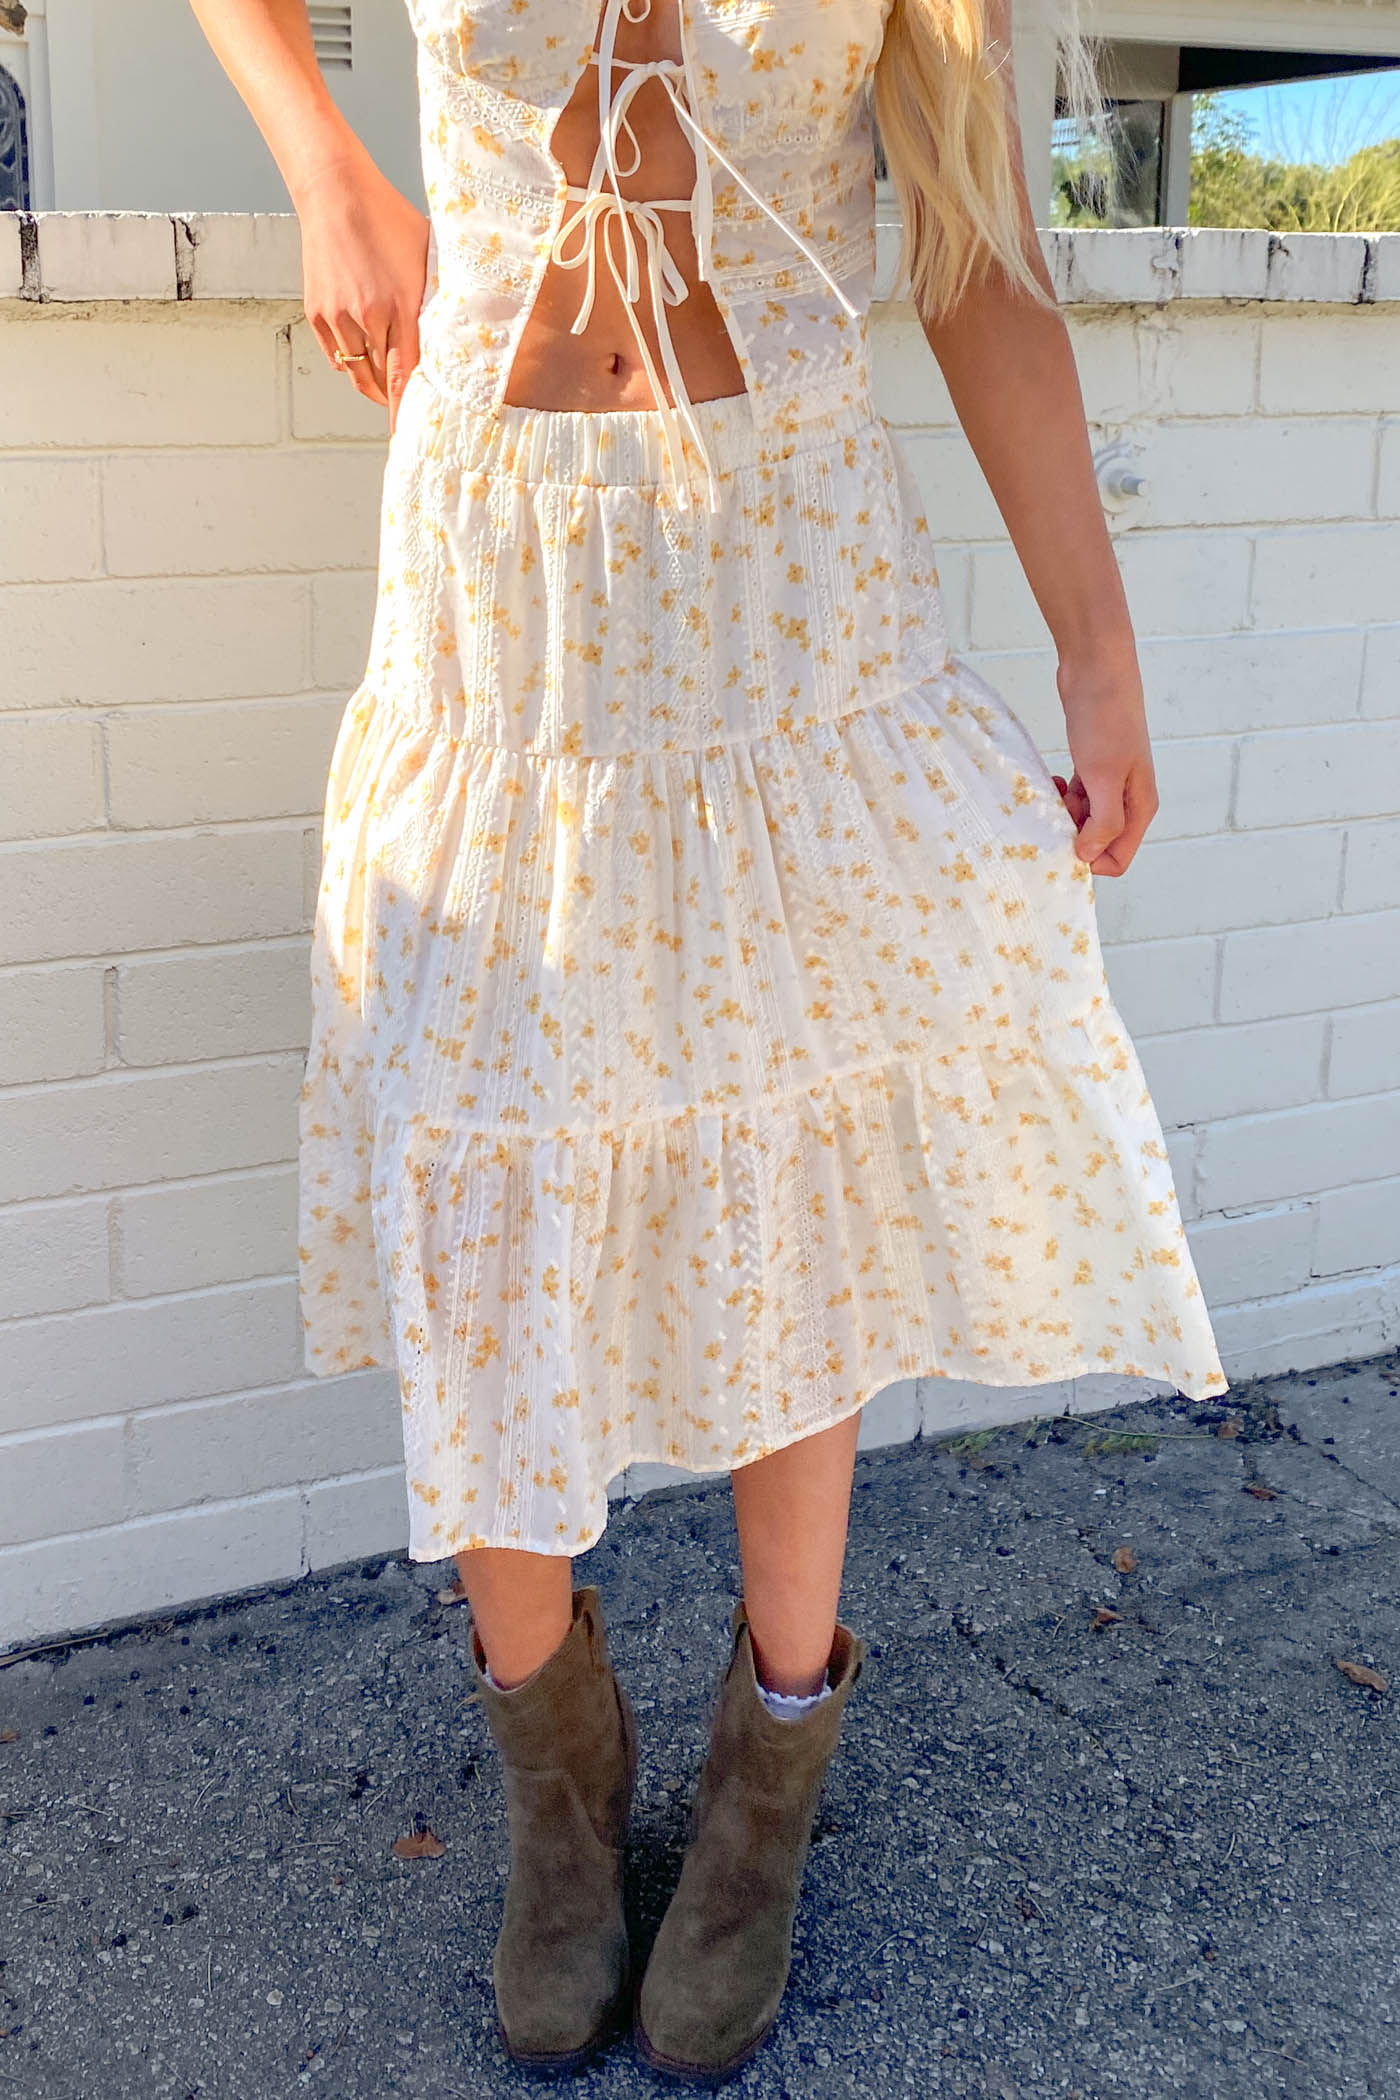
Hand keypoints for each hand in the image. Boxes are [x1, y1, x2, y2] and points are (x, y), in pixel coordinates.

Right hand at [295, 147, 429, 434]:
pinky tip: (366, 356)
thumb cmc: (388, 219)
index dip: (408, 409)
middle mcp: (367, 316)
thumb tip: (456, 331)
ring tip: (390, 387)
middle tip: (409, 413)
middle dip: (397, 397)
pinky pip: (338, 355)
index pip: (407, 374)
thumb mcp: (427, 256)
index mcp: (400, 305)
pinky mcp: (317, 312)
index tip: (411, 436)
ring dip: (376, 382)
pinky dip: (353, 363)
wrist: (335, 193)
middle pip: (384, 378)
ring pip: (359, 370)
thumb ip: (438, 297)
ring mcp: (337, 315)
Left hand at [1052, 648, 1158, 876]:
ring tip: (1052, 790)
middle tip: (1054, 810)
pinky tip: (1052, 779)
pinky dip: (1062, 796)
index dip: (1089, 859)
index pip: (1117, 859)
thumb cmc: (1105, 720)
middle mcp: (1129, 799)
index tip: (1063, 839)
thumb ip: (1102, 822)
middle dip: (1072, 834)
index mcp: (1140, 807)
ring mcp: (1111, 782)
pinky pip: (1076, 798)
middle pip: (1099, 842)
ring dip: (1064, 814)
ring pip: (1084, 819)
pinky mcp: (1093, 766)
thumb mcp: (1103, 776)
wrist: (1097, 668)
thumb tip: (1088, 857)